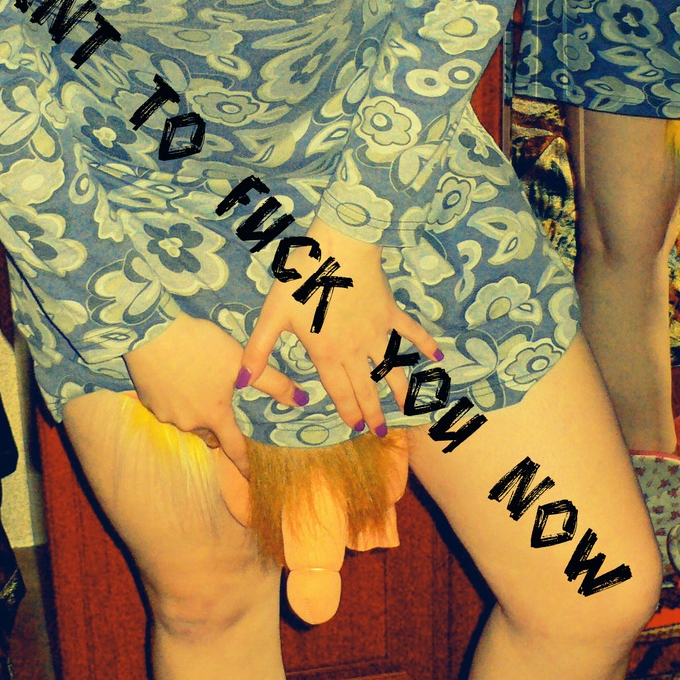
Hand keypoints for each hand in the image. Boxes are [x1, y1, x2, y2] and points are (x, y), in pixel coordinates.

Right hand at [124, 312, 306, 477]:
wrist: (150, 333)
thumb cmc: (200, 347)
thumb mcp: (240, 361)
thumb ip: (272, 383)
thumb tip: (302, 400)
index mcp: (215, 416)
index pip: (235, 450)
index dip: (246, 464)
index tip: (252, 476)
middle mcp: (190, 423)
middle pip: (211, 435)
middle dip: (221, 430)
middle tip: (228, 415)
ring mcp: (166, 414)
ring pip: (189, 422)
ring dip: (198, 413)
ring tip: (203, 390)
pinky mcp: (147, 401)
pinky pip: (169, 408)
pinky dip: (177, 400)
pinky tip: (179, 379)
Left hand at [235, 217, 441, 434]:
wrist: (339, 247)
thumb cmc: (302, 279)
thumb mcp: (272, 315)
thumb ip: (257, 351)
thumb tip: (242, 383)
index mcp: (327, 353)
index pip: (339, 392)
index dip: (347, 412)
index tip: (356, 428)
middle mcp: (355, 350)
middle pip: (366, 387)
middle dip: (373, 412)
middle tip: (381, 432)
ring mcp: (376, 332)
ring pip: (391, 368)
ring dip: (400, 389)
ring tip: (408, 408)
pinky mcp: (389, 312)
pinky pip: (411, 332)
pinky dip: (425, 344)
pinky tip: (438, 356)